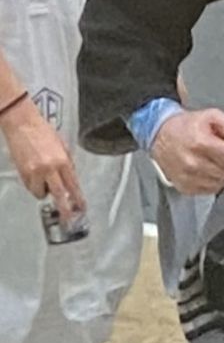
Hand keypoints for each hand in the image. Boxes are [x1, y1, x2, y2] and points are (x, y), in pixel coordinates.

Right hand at [1, 97, 84, 218]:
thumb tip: (70, 179)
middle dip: (65, 210)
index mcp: (63, 160)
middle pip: (59, 195)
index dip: (78, 199)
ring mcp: (35, 172)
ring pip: (42, 193)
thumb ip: (67, 163)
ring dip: (44, 191)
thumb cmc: (42, 131)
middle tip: (68, 219)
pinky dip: (33, 185)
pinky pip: (31, 187)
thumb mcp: (62, 146)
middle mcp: (50, 168)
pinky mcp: (23, 173)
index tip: (81, 208)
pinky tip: (33, 173)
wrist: (22, 123)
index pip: (74, 185)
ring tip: (43, 179)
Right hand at [152, 108, 223, 193]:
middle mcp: (192, 163)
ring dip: (221, 173)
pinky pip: (210, 191)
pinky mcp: (185, 188)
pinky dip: (212, 182)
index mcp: (199, 143)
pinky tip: (206, 170)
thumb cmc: (186, 126)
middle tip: (218, 153)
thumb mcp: (212, 116)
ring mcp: (187, 178)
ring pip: (221, 183)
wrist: (160, 135)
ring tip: (211, 161)